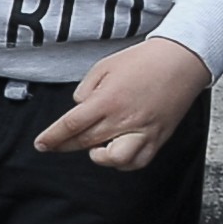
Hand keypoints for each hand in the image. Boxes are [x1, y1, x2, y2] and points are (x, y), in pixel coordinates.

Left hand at [37, 36, 208, 168]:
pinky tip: (117, 153)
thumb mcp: (102, 67)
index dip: (52, 138)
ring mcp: (144, 131)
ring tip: (95, 147)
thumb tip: (78, 108)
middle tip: (54, 146)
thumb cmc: (143, 61)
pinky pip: (140, 161)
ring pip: (116, 159)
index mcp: (107, 101)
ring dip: (100, 157)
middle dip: (65, 147)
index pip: (71, 126)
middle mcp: (124, 119)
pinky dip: (125, 163)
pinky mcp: (159, 137)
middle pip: (87, 142)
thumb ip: (85, 90)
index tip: (41, 144)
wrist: (181, 61)